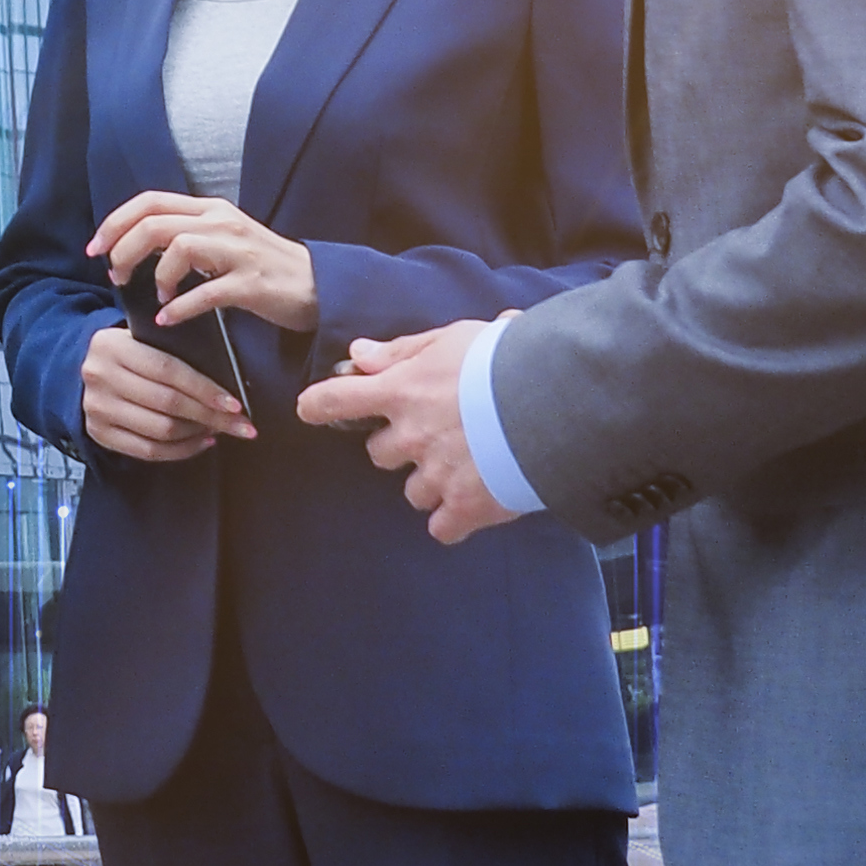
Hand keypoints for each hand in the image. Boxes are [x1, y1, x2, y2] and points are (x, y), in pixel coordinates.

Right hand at [78, 322, 247, 462]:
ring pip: (160, 430)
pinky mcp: (98, 433)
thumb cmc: (128, 350)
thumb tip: (225, 378)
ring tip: (219, 429)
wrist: (82, 366)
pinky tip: (200, 442)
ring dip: (197, 433)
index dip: (204, 388)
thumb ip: (172, 349)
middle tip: (240, 425)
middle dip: (210, 416)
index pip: (168, 369)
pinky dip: (180, 451)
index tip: (235, 404)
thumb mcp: (141, 337)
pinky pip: (147, 451)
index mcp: (113, 345)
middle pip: (167, 403)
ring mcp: (96, 408)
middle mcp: (100, 376)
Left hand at [95, 192, 318, 335]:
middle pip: (154, 223)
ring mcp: (237, 251)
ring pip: (178, 248)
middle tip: (115, 275)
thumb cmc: (263, 267)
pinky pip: (206, 292)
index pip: (150, 201)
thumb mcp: (222, 240)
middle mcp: (221, 222)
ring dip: (155, 275)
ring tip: (155, 296)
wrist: (316, 285)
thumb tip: (138, 245)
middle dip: (123, 249)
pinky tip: (168, 318)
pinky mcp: (251, 283)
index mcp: (210, 209)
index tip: (97, 248)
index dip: (115, 222)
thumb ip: (186, 235)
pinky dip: (179, 307)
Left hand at [294, 323, 510, 542]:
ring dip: (431, 482)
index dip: (320, 405)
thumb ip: (403, 351)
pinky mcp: (466, 507)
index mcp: (401, 392)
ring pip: (413, 491)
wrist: (556, 401)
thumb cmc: (506, 359)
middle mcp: (410, 436)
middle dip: (401, 446)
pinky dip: (454, 520)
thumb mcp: (452, 338)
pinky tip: (473, 506)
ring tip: (468, 465)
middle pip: (379, 454)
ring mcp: (436, 475)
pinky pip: (442, 528)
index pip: (338, 399)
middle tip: (438, 433)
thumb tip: (357, 355)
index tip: (310, 410)